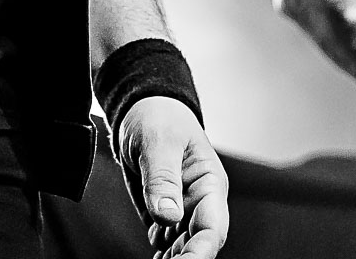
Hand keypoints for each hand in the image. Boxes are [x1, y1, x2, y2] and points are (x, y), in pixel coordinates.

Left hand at [115, 95, 228, 258]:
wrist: (142, 110)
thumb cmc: (158, 117)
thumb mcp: (158, 141)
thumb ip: (163, 178)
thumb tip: (167, 216)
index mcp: (209, 183)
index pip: (212, 227)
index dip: (200, 252)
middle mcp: (200, 201)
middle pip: (198, 243)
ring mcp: (182, 209)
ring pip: (183, 247)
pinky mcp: (163, 213)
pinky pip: (166, 243)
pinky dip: (163, 255)